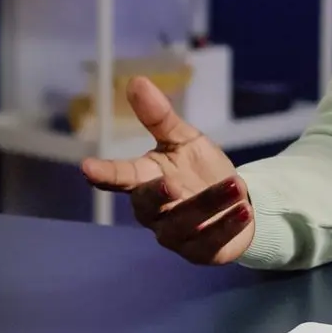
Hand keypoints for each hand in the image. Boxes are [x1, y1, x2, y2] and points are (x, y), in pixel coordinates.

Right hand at [78, 76, 254, 264]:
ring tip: (235, 186)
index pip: (120, 177)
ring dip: (210, 204)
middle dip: (158, 194)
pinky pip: (210, 242)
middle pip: (149, 204)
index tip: (87, 167)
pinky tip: (244, 212)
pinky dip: (227, 227)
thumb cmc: (199, 170)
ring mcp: (174, 234)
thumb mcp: (184, 140)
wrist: (234, 203)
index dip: (104, 173)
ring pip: (185, 222)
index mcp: (144, 180)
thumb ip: (160, 117)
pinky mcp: (200, 252)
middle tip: (171, 183)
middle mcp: (154, 211)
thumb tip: (135, 81)